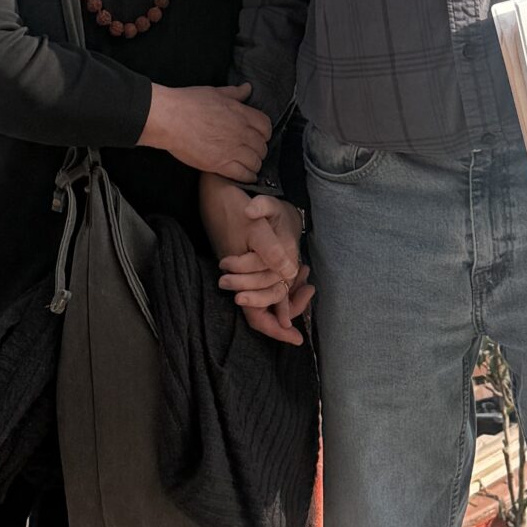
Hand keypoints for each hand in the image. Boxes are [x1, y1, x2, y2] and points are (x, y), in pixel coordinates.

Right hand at [140, 83, 269, 179]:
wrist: (170, 119)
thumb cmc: (188, 103)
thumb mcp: (214, 92)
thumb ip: (234, 93)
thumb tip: (247, 88)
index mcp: (241, 113)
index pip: (266, 126)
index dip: (265, 132)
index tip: (259, 136)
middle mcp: (241, 132)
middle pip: (262, 146)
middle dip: (260, 149)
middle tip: (253, 151)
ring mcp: (232, 150)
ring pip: (255, 162)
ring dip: (255, 164)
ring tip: (250, 164)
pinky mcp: (220, 165)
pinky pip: (243, 174)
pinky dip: (248, 176)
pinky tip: (246, 175)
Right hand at [199, 176, 311, 344]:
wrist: (217, 187)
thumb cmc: (233, 207)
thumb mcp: (255, 227)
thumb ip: (270, 250)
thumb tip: (289, 273)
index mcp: (240, 276)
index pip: (257, 314)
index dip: (276, 329)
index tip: (296, 339)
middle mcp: (240, 277)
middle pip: (264, 307)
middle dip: (288, 307)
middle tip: (309, 292)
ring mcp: (242, 269)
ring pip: (266, 292)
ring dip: (287, 291)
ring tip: (307, 279)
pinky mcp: (245, 258)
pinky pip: (265, 277)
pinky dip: (282, 277)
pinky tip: (297, 267)